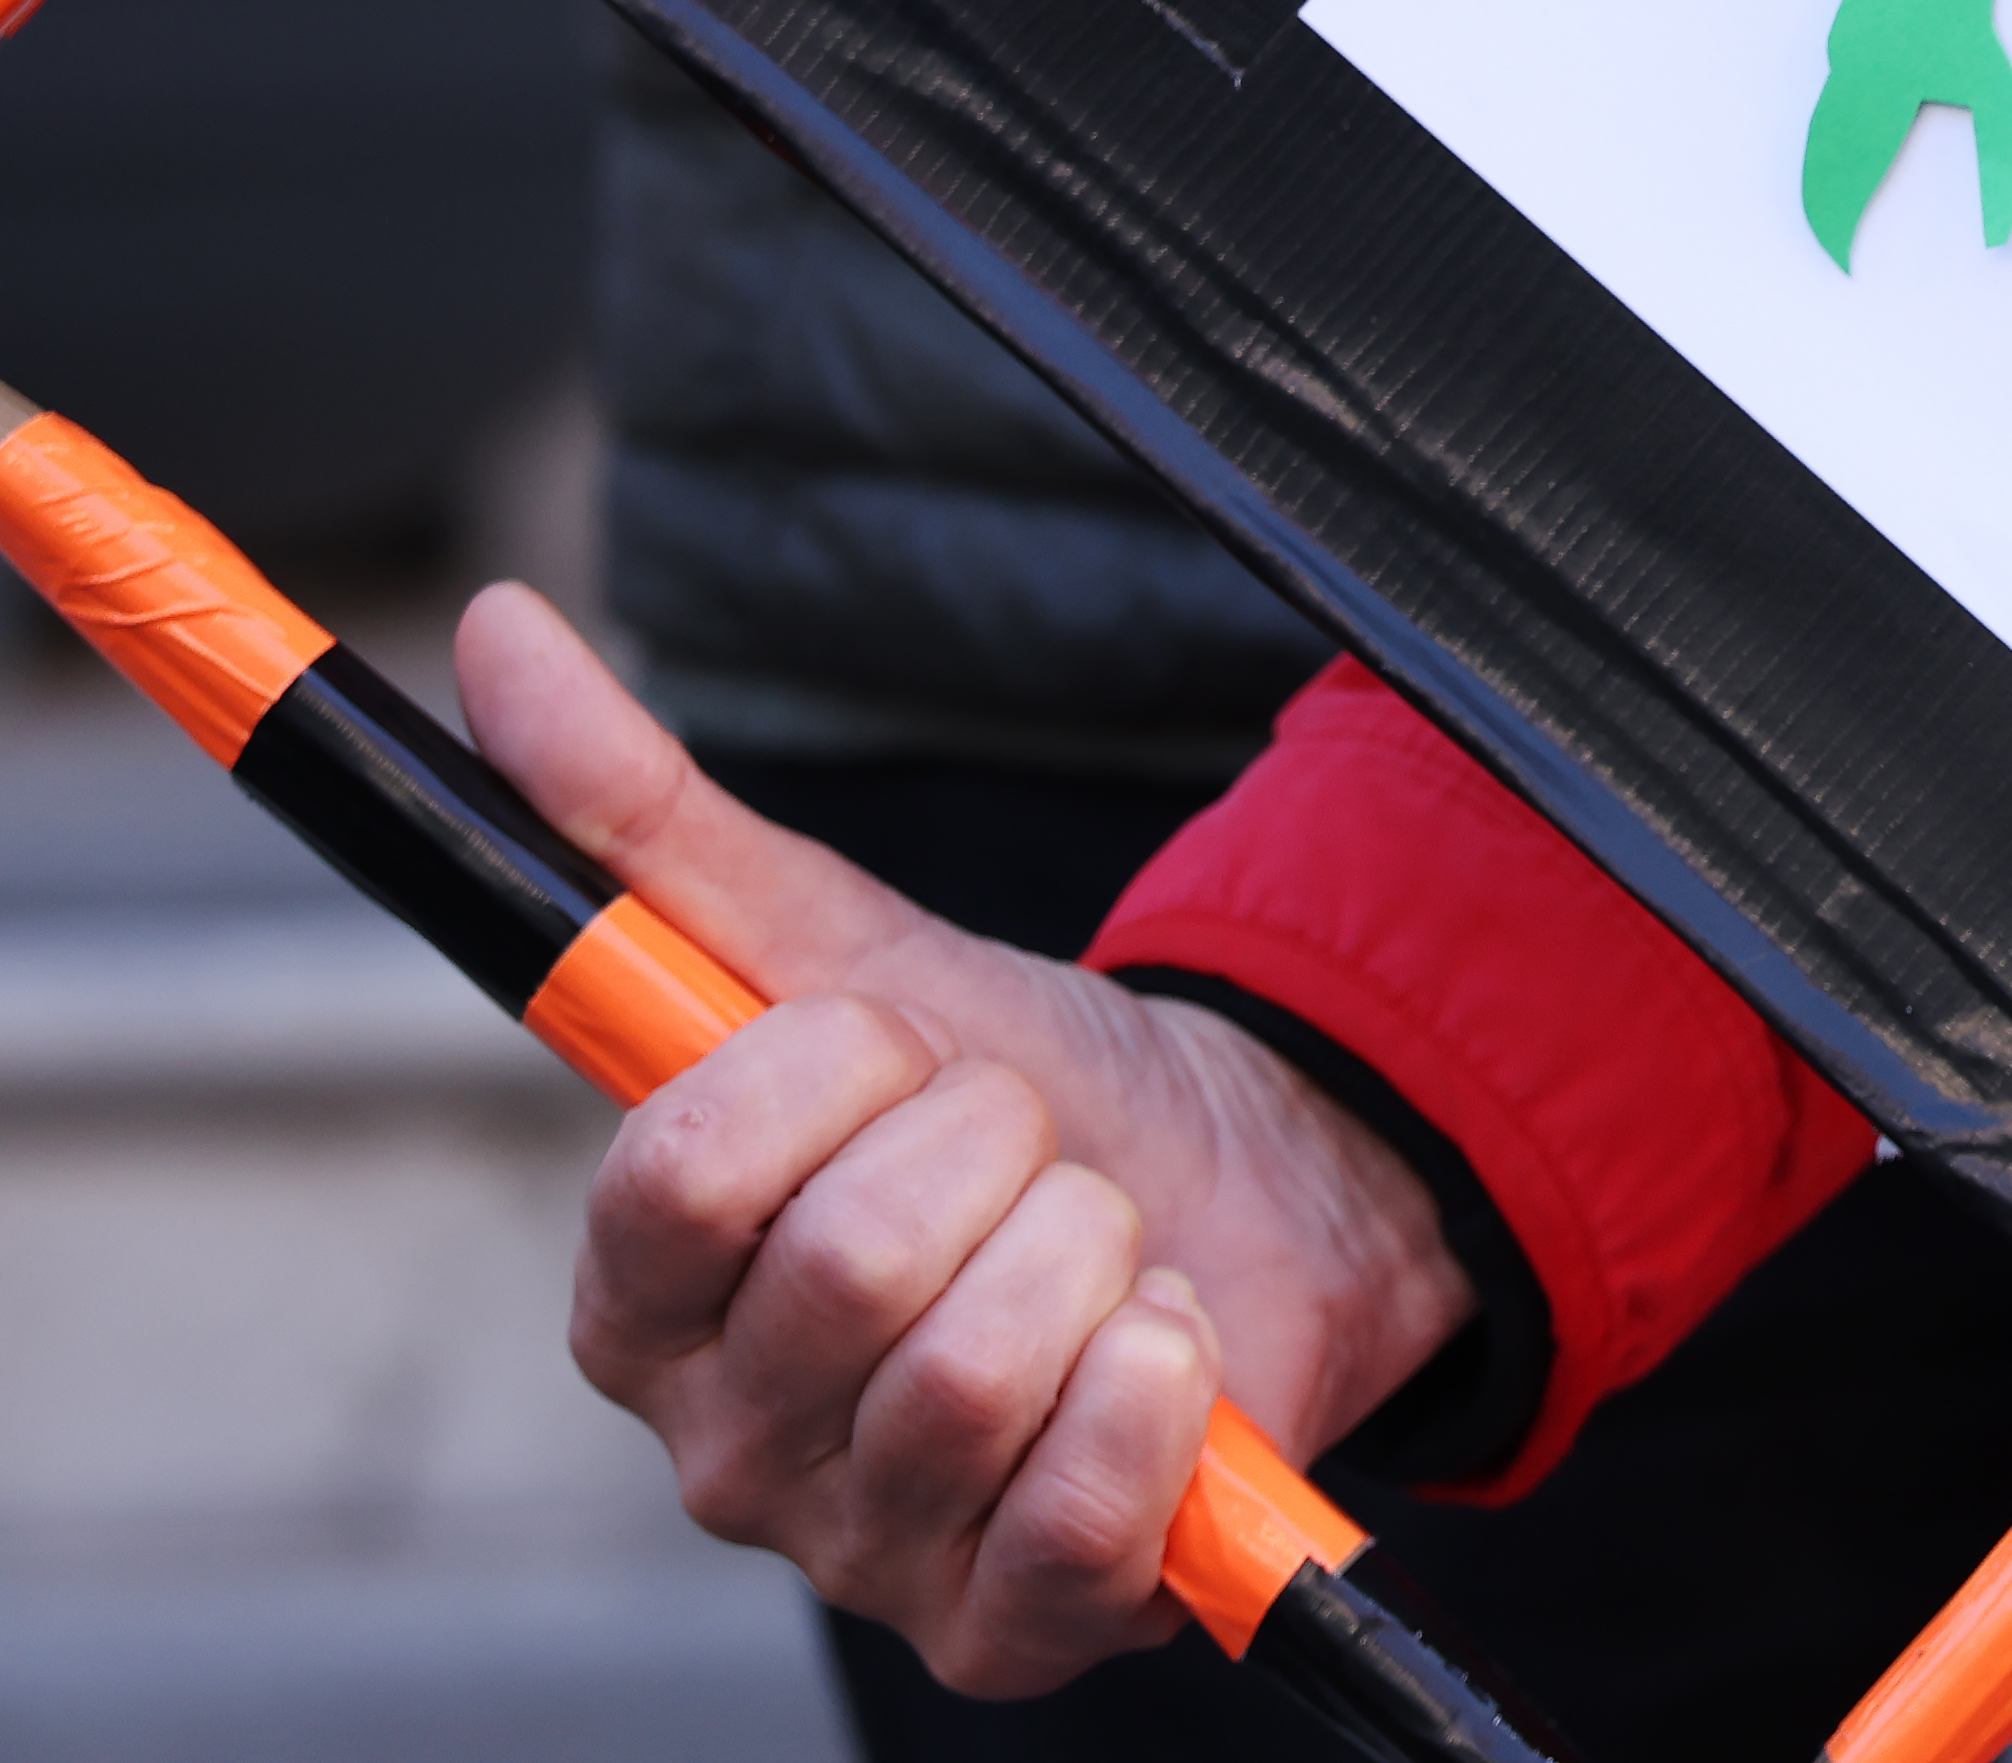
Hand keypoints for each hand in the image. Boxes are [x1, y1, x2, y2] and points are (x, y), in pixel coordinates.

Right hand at [462, 583, 1470, 1696]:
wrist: (1257, 1184)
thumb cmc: (1032, 1090)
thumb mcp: (852, 950)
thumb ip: (648, 821)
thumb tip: (499, 634)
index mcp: (645, 1296)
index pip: (684, 1170)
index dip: (842, 1074)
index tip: (911, 1050)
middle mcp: (723, 1448)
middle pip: (849, 1263)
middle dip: (1001, 1150)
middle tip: (1030, 1155)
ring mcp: (863, 1554)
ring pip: (978, 1366)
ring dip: (1096, 1250)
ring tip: (1100, 1247)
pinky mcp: (1011, 1632)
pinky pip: (1082, 1507)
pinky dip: (1159, 1388)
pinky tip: (1161, 1348)